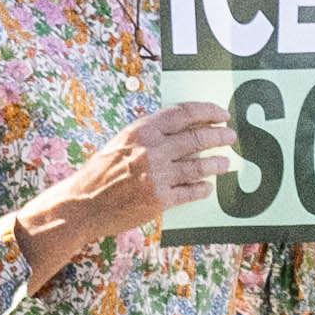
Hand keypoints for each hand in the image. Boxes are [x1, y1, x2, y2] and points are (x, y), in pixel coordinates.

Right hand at [41, 99, 237, 250]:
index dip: (206, 112)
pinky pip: (191, 192)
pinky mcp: (160, 199)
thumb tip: (181, 130)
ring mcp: (157, 175)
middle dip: (219, 137)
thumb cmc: (100, 172)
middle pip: (196, 138)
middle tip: (231, 136)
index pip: (182, 113)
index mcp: (140, 131)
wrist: (83, 203)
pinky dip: (202, 188)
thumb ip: (149, 136)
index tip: (221, 114)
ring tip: (226, 162)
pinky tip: (208, 187)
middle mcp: (151, 150)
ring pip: (199, 166)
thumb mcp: (121, 142)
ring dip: (217, 163)